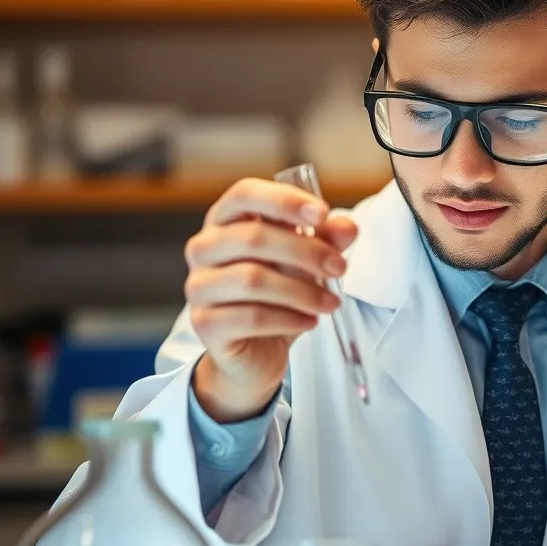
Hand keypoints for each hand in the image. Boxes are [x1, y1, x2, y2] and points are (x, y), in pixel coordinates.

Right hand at [185, 177, 357, 421]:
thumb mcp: (306, 262)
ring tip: (330, 302)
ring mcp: (199, 286)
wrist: (255, 351)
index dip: (284, 200)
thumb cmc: (276, 295)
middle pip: (252, 238)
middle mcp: (204, 248)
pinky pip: (251, 317)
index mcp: (226, 221)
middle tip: (340, 267)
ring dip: (302, 291)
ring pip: (252, 280)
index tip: (322, 214)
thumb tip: (347, 226)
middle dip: (305, 251)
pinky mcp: (205, 323)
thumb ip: (325, 239)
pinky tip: (310, 321)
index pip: (245, 194)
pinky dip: (289, 319)